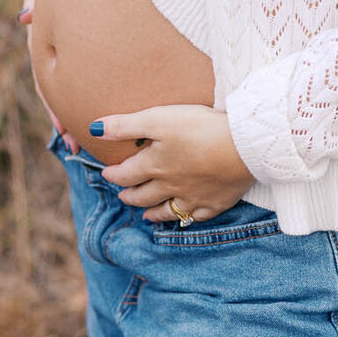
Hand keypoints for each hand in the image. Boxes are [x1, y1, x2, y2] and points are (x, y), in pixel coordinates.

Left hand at [95, 105, 254, 222]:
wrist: (243, 146)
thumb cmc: (200, 128)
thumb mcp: (158, 118)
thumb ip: (125, 125)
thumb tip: (94, 129)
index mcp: (154, 165)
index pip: (126, 174)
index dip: (113, 174)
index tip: (107, 173)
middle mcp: (170, 186)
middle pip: (143, 195)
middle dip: (130, 195)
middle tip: (122, 194)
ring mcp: (193, 197)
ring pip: (166, 210)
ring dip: (152, 212)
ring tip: (145, 214)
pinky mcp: (215, 202)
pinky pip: (197, 215)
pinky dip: (186, 217)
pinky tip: (184, 216)